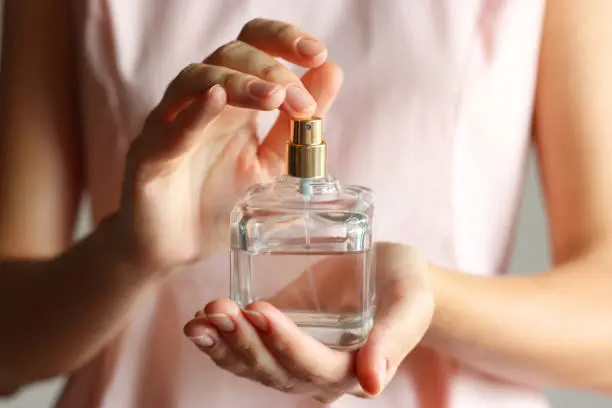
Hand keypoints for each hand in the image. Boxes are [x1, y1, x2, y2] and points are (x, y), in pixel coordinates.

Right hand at [114, 19, 342, 273]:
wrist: (180, 246)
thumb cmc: (221, 201)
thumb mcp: (273, 163)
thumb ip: (298, 123)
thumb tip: (333, 73)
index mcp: (234, 101)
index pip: (253, 44)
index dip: (283, 39)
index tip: (318, 54)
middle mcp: (201, 103)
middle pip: (229, 54)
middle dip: (271, 70)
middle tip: (300, 100)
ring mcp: (171, 124)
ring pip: (196, 79)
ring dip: (239, 82)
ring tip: (273, 97)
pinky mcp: (149, 155)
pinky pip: (170, 127)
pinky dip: (194, 111)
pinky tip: (215, 99)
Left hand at [184, 243, 434, 401]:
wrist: (387, 272)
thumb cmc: (405, 284)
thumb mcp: (411, 303)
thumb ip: (395, 339)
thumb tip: (371, 383)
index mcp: (355, 371)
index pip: (314, 365)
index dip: (285, 342)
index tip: (260, 309)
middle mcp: (320, 374)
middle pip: (275, 371)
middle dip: (243, 342)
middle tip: (217, 309)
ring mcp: (295, 358)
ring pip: (254, 366)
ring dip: (223, 345)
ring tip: (198, 321)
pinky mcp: (279, 337)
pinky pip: (247, 349)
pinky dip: (220, 340)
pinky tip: (199, 321)